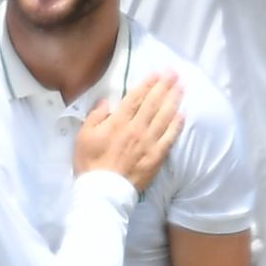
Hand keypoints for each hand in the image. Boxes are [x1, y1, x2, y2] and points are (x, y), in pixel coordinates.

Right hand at [75, 73, 182, 193]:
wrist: (103, 192)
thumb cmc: (90, 164)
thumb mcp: (83, 136)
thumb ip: (95, 116)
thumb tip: (106, 101)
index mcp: (118, 122)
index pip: (135, 97)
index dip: (147, 84)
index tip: (157, 73)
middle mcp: (136, 128)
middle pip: (153, 103)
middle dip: (164, 86)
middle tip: (174, 73)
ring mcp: (148, 143)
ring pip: (164, 117)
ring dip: (174, 100)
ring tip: (181, 87)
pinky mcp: (156, 157)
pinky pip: (169, 138)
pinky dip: (177, 125)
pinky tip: (182, 115)